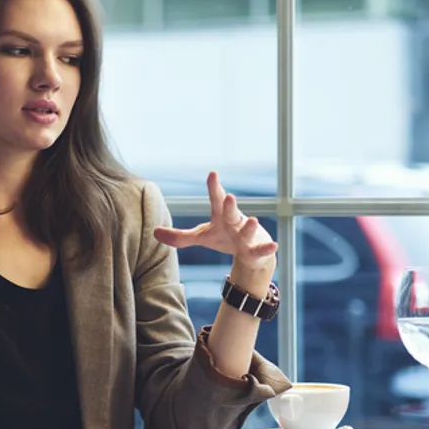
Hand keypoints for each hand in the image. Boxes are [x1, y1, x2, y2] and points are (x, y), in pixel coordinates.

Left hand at [152, 172, 276, 287]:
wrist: (249, 254)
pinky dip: (267, 248)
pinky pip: (262, 250)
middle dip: (230, 205)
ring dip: (250, 226)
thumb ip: (179, 236)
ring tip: (252, 220)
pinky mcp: (256, 251)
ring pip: (248, 230)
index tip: (212, 173)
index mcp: (221, 216)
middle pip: (231, 213)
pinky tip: (274, 245)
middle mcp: (235, 222)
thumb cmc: (224, 238)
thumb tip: (154, 232)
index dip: (214, 187)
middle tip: (229, 196)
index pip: (216, 200)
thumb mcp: (201, 236)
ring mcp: (247, 236)